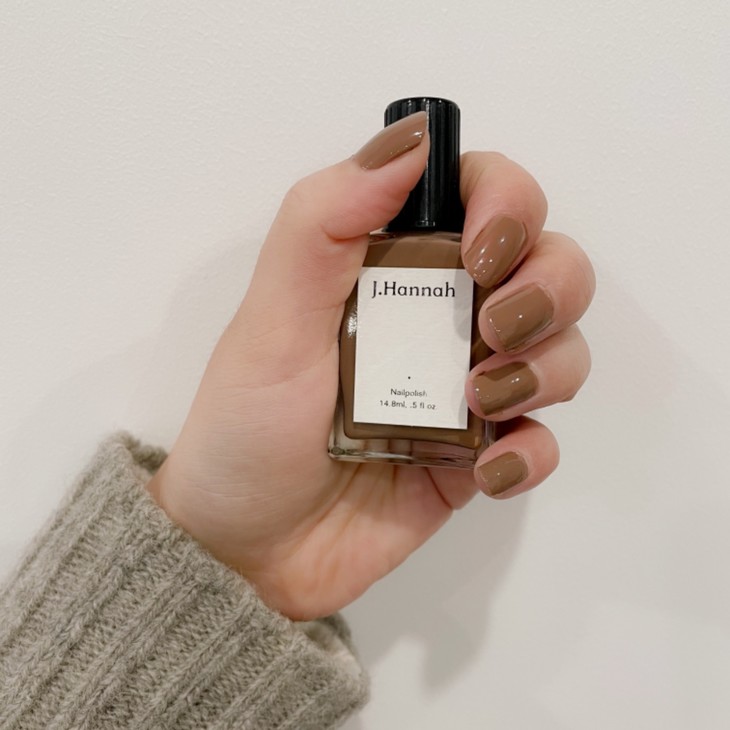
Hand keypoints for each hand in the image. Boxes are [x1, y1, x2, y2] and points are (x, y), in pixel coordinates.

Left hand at [147, 113, 594, 619]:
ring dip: (547, 366)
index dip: (509, 201)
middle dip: (546, 286)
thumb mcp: (270, 319)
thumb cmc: (247, 427)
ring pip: (562, 347)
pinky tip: (484, 470)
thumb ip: (324, 223)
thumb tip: (412, 139)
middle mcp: (441, 317)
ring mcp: (467, 388)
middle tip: (492, 329)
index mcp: (393, 266)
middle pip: (550, 264)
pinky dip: (531, 452)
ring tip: (480, 402)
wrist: (250, 550)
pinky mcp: (480, 456)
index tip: (483, 249)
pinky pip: (543, 440)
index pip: (485, 196)